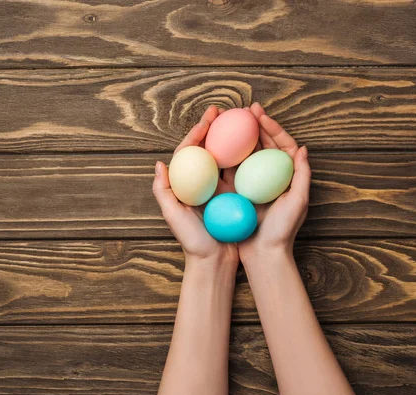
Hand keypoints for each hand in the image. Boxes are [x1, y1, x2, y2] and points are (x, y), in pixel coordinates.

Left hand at [153, 105, 238, 267]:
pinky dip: (244, 158)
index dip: (199, 131)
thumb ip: (164, 191)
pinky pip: (239, 173)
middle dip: (216, 128)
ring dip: (231, 138)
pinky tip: (255, 147)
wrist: (214, 262)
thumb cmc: (193, 241)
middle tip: (226, 110)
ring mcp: (218, 189)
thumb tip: (160, 163)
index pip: (190, 151)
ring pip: (224, 157)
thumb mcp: (174, 216)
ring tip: (241, 122)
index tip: (210, 116)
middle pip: (208, 149)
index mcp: (185, 184)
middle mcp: (201, 183)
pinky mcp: (234, 197)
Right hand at [238, 103, 310, 264]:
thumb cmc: (283, 230)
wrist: (263, 255)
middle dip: (254, 125)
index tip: (261, 114)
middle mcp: (268, 177)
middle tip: (246, 109)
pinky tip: (217, 143)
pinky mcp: (235, 192)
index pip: (281, 145)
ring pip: (245, 154)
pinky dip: (225, 155)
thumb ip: (302, 175)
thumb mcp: (298, 202)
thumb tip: (302, 148)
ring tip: (231, 119)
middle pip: (262, 145)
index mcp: (286, 176)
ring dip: (239, 136)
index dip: (272, 127)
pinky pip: (230, 169)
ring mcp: (251, 183)